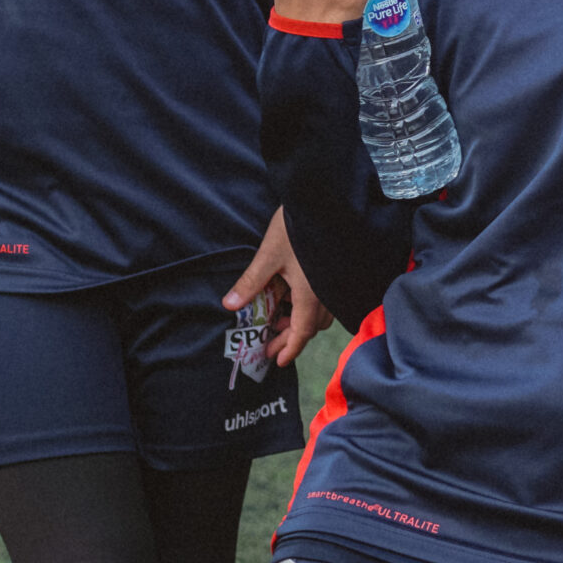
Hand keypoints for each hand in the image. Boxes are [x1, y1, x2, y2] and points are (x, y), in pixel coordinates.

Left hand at [223, 208, 330, 366]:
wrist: (324, 202)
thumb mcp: (269, 255)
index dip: (290, 349)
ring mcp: (332, 284)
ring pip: (319, 314)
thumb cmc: (297, 227)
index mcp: (311, 294)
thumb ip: (251, 282)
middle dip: (290, 338)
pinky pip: (323, 300)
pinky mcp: (333, 274)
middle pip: (311, 327)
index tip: (278, 360)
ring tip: (277, 319)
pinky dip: (307, 306)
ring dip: (300, 322)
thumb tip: (229, 304)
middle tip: (269, 345)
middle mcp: (326, 293)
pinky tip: (291, 297)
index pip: (302, 332)